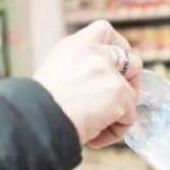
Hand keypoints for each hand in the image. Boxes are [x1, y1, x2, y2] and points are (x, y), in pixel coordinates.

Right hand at [34, 20, 142, 147]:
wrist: (37, 121)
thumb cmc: (40, 109)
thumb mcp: (56, 76)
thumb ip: (81, 72)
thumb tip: (101, 88)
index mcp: (76, 46)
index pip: (104, 31)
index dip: (119, 46)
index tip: (121, 63)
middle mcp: (95, 53)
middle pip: (132, 61)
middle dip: (131, 84)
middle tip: (120, 104)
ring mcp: (109, 72)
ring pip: (132, 95)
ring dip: (121, 113)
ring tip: (97, 128)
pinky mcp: (119, 93)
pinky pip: (129, 118)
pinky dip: (114, 132)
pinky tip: (94, 139)